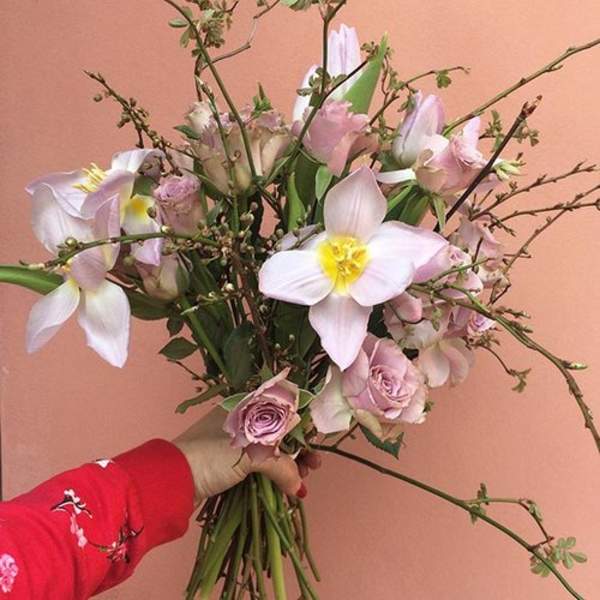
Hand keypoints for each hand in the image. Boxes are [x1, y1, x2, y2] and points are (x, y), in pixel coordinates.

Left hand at [173, 407, 319, 504]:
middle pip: (280, 432)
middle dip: (298, 449)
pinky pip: (259, 466)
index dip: (303, 425)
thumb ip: (281, 466)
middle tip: (312, 467)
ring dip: (289, 465)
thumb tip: (298, 486)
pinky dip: (273, 474)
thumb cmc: (211, 454)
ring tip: (301, 480)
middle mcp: (243, 420)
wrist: (173, 479)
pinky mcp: (228, 463)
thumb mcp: (251, 454)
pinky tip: (285, 485)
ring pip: (271, 451)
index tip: (316, 443)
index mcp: (247, 405)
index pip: (283, 410)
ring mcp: (235, 442)